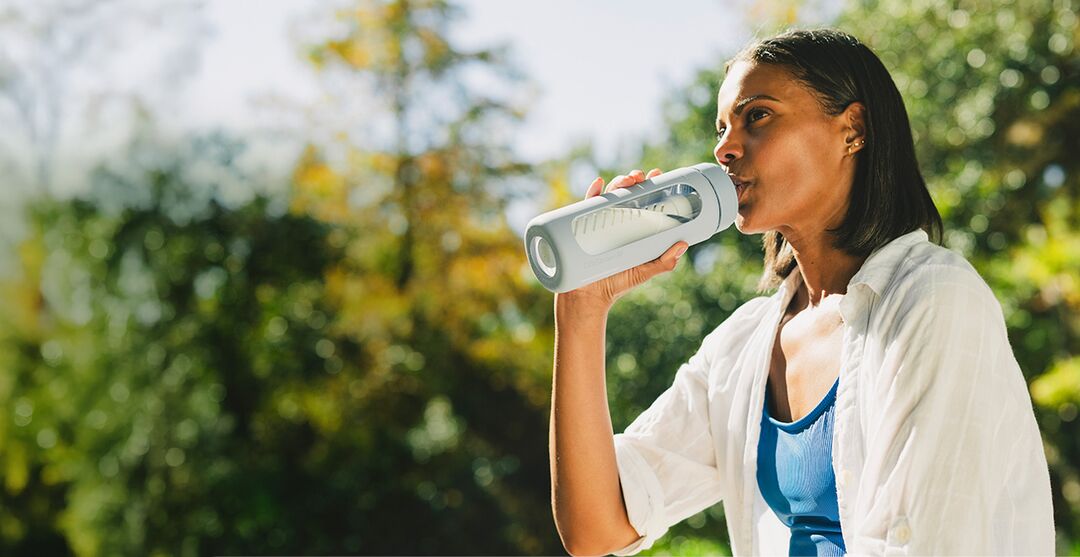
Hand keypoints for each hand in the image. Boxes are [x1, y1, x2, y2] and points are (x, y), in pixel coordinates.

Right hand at [557, 168, 688, 310]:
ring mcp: (599, 223)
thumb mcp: (644, 272)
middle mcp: (616, 221)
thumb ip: (664, 262)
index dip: (650, 185)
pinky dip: (592, 192)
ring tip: (627, 180)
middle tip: (640, 177)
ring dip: (618, 182)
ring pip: (609, 195)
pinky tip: (600, 183)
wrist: (589, 297)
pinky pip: (585, 206)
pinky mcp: (582, 228)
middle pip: (626, 193)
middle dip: (634, 180)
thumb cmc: (617, 284)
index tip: (658, 175)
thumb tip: (683, 244)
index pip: (643, 200)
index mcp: (632, 228)